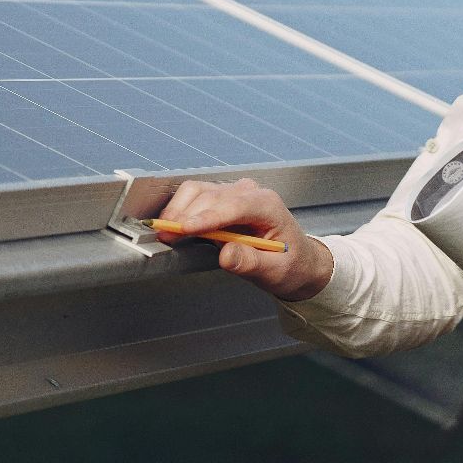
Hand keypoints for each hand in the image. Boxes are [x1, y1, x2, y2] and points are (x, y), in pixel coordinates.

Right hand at [155, 178, 332, 301]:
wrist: (296, 259)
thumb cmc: (290, 263)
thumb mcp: (276, 271)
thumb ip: (252, 263)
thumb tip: (226, 255)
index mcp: (267, 205)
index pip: (234, 205)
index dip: (207, 217)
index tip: (186, 229)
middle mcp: (249, 192)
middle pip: (210, 197)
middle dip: (185, 216)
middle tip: (166, 238)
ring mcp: (233, 193)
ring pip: (197, 191)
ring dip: (178, 210)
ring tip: (166, 233)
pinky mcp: (220, 199)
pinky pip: (194, 196)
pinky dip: (179, 208)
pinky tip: (173, 225)